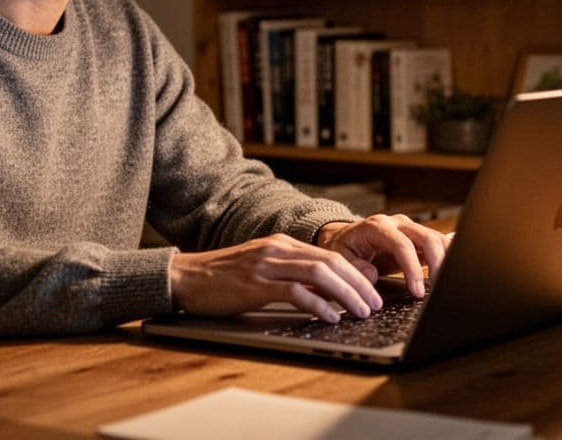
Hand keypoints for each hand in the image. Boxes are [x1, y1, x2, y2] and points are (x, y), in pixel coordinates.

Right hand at [169, 234, 383, 322]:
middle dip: (359, 284)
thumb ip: (292, 277)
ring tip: (362, 311)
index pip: (330, 254)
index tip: (373, 290)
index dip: (356, 273)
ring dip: (346, 294)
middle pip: (331, 261)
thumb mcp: (263, 271)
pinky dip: (318, 304)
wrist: (186, 277)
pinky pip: (295, 292)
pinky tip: (330, 317)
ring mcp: (267, 264)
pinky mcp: (255, 283)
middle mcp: (278, 249)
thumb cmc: (222, 279)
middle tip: (376, 303)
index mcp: (282, 244)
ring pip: (319, 274)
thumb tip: (327, 294)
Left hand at [315, 214, 450, 298]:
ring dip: (445, 260)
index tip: (417, 291)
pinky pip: (438, 243)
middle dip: (436, 264)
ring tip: (446, 284)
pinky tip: (451, 271)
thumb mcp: (339, 258)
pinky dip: (447, 256)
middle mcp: (397, 223)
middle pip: (426, 237)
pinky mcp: (417, 238)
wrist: (344, 237)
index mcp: (376, 227)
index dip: (412, 269)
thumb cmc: (343, 248)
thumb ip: (354, 268)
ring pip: (437, 238)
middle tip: (437, 289)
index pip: (402, 245)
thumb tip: (372, 275)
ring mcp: (409, 228)